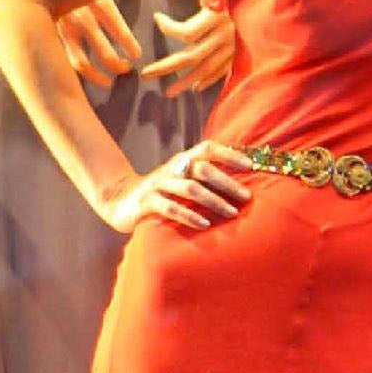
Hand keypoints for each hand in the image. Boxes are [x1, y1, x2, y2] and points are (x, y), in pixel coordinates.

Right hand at [56, 0, 143, 88]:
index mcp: (97, 1)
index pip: (119, 30)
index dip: (130, 45)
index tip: (137, 55)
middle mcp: (82, 18)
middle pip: (104, 52)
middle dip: (118, 64)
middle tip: (127, 68)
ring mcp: (65, 30)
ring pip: (82, 63)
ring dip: (97, 76)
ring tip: (108, 82)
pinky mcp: (51, 37)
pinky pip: (66, 60)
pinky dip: (78, 72)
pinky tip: (86, 75)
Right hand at [104, 140, 252, 237]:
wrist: (121, 202)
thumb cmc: (162, 193)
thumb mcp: (181, 180)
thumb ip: (203, 177)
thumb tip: (241, 183)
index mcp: (183, 160)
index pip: (208, 148)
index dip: (229, 154)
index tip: (250, 165)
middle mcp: (172, 169)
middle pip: (203, 169)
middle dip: (227, 183)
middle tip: (246, 197)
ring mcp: (158, 185)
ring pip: (190, 189)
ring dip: (214, 201)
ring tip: (232, 213)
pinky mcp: (147, 203)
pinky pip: (171, 208)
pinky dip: (190, 215)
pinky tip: (205, 224)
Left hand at [142, 0, 233, 95]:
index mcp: (217, 15)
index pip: (186, 32)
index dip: (167, 27)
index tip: (158, 17)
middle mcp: (225, 35)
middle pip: (191, 57)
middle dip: (166, 67)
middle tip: (146, 75)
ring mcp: (235, 47)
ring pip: (206, 69)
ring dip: (185, 82)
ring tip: (168, 93)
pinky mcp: (243, 52)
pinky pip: (223, 71)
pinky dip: (209, 80)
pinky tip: (196, 88)